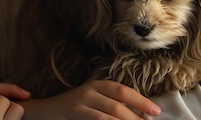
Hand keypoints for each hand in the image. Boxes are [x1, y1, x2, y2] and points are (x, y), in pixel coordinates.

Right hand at [19, 80, 160, 119]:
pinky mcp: (75, 112)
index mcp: (97, 84)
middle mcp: (90, 90)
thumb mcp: (93, 102)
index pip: (123, 90)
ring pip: (110, 113)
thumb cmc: (73, 110)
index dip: (141, 100)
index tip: (156, 111)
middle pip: (119, 103)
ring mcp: (81, 101)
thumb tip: (137, 115)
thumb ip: (111, 105)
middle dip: (136, 116)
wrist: (44, 112)